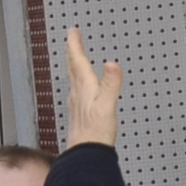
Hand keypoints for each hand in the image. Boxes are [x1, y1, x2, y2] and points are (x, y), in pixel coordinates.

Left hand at [62, 27, 123, 151]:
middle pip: (73, 66)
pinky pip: (77, 89)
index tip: (72, 31)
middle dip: (73, 50)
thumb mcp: (107, 106)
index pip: (77, 61)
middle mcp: (78, 93)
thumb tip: (112, 64)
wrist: (87, 154)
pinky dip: (79, 79)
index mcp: (85, 88)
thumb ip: (111, 85)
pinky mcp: (79, 112)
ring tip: (76, 56)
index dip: (74, 44)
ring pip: (73, 77)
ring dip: (74, 63)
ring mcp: (77, 102)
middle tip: (72, 38)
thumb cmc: (96, 133)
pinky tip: (82, 85)